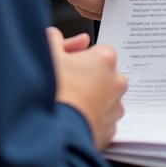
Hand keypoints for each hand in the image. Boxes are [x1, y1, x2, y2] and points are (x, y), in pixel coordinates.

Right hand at [47, 27, 126, 148]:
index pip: (100, 51)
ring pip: (106, 98)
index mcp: (105, 59)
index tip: (70, 64)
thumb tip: (55, 36)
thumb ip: (53, 40)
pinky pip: (103, 121)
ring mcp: (116, 107)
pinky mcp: (110, 130)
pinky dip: (92, 120)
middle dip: (91, 78)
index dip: (83, 57)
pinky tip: (76, 119)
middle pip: (105, 74)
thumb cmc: (54, 91)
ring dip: (94, 99)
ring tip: (71, 103)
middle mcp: (117, 81)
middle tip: (69, 84)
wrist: (54, 131)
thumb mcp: (48, 55)